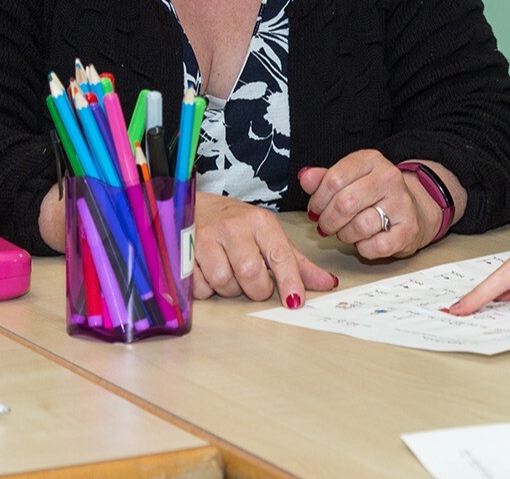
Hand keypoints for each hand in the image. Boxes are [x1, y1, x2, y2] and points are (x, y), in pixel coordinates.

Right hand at [191, 193, 337, 305]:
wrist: (192, 207)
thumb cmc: (236, 225)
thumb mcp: (269, 236)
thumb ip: (297, 262)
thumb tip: (328, 283)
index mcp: (261, 222)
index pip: (280, 255)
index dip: (290, 281)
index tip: (295, 301)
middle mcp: (234, 227)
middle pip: (251, 273)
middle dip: (256, 289)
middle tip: (255, 285)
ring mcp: (206, 238)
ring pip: (224, 282)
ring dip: (230, 289)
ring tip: (230, 274)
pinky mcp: (182, 252)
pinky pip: (200, 286)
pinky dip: (207, 289)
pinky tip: (208, 273)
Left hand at [299, 150, 434, 260]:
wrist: (412, 211)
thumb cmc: (373, 195)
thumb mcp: (349, 180)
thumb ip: (324, 179)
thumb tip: (305, 177)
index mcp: (372, 160)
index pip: (334, 179)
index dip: (318, 199)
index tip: (316, 208)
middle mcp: (390, 178)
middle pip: (344, 204)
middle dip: (328, 220)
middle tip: (326, 224)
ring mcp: (402, 204)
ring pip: (358, 226)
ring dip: (344, 235)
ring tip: (347, 230)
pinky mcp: (407, 230)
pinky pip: (372, 246)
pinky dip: (362, 248)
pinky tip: (365, 239)